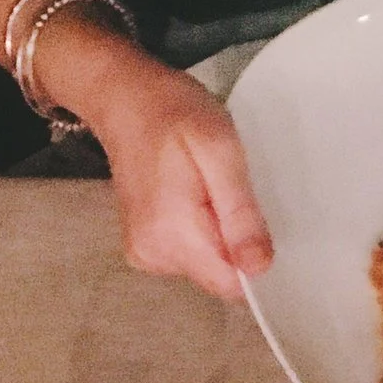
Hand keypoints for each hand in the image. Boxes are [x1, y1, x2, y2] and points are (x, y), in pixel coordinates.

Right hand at [72, 50, 271, 300]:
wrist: (124, 99)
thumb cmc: (173, 114)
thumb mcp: (220, 151)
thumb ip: (239, 212)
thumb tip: (258, 268)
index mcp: (173, 236)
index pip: (230, 284)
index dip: (252, 259)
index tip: (252, 219)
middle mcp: (154, 255)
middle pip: (218, 275)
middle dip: (233, 240)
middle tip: (224, 190)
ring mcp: (144, 254)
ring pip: (205, 266)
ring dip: (217, 233)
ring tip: (205, 187)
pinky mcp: (142, 248)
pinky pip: (188, 255)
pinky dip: (199, 232)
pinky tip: (192, 195)